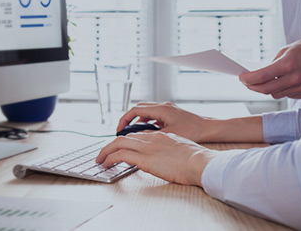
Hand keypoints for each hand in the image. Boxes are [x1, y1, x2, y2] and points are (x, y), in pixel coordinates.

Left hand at [96, 132, 215, 186]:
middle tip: (104, 153)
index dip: (126, 141)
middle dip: (111, 145)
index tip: (119, 148)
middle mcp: (151, 138)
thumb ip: (169, 150)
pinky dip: (110, 158)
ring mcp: (147, 147)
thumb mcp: (181, 150)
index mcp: (161, 136)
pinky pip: (120, 155)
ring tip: (100, 160)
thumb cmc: (196, 160)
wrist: (200, 162)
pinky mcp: (143, 158)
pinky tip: (106, 164)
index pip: (137, 135)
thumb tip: (165, 158)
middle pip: (125, 137)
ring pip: (118, 143)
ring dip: (106, 151)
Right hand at [117, 102, 209, 142]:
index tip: (119, 130)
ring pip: (146, 112)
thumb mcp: (169, 135)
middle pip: (139, 109)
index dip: (124, 120)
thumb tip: (137, 139)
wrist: (209, 128)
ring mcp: (167, 109)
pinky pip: (153, 115)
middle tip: (122, 131)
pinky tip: (147, 132)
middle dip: (128, 120)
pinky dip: (146, 122)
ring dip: (137, 121)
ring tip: (132, 133)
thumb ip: (151, 135)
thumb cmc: (193, 130)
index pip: (135, 110)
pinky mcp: (171, 114)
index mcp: (161, 109)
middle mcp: (163, 106)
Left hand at [239, 35, 300, 98]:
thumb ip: (272, 64)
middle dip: (252, 87)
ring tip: (264, 81)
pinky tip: (281, 82)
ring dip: (266, 89)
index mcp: (287, 64)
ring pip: (275, 94)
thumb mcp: (285, 50)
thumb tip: (259, 74)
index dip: (248, 79)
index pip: (261, 77)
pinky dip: (280, 90)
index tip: (241, 78)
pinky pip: (286, 95)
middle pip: (265, 89)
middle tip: (247, 83)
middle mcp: (294, 78)